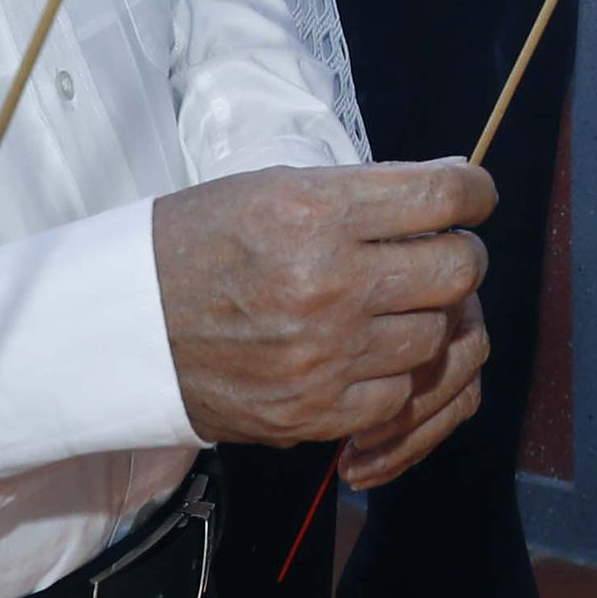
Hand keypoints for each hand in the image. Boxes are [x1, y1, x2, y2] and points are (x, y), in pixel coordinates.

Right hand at [153, 162, 493, 459]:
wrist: (122, 327)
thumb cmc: (201, 242)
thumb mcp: (276, 188)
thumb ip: (369, 191)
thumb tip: (455, 185)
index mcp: (316, 213)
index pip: (442, 197)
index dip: (475, 191)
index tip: (474, 195)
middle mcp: (327, 284)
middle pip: (457, 271)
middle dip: (461, 256)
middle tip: (442, 252)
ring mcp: (321, 356)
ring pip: (435, 336)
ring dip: (428, 318)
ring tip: (396, 304)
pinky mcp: (310, 413)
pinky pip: (397, 395)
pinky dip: (393, 373)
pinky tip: (368, 352)